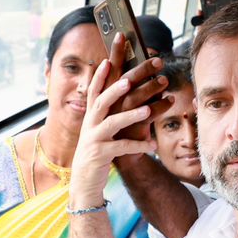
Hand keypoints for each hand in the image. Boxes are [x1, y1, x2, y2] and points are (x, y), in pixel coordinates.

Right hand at [67, 39, 166, 207]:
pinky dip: (138, 146)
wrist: (85, 179)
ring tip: (147, 111)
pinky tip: (152, 146)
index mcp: (92, 114)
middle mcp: (91, 123)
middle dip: (117, 89)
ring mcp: (95, 138)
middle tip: (130, 80)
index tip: (109, 57)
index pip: (95, 89)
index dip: (101, 74)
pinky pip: (122, 148)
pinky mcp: (102, 154)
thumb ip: (111, 108)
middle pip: (103, 101)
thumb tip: (128, 85)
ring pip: (112, 123)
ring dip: (130, 116)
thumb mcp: (102, 126)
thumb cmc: (99, 147)